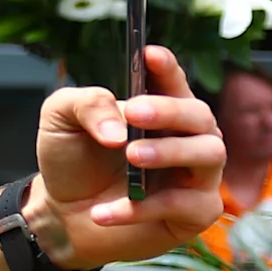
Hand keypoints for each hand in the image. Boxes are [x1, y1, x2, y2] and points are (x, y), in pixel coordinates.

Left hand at [32, 45, 224, 269]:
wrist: (61, 216)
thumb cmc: (72, 162)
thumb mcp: (61, 122)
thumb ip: (86, 105)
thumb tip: (118, 129)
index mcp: (159, 110)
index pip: (172, 82)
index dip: (167, 68)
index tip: (150, 54)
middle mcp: (187, 138)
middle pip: (200, 115)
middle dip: (169, 111)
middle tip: (135, 113)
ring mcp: (197, 175)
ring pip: (210, 153)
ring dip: (169, 151)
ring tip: (130, 155)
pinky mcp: (195, 213)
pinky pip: (183, 205)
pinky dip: (142, 207)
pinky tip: (103, 211)